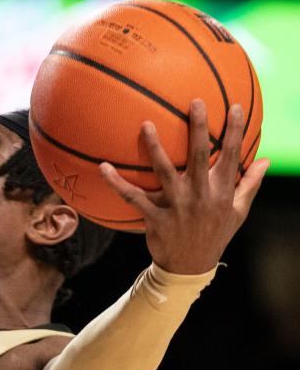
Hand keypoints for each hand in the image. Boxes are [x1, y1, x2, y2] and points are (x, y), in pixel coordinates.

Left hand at [99, 99, 268, 273]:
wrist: (190, 267)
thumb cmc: (214, 233)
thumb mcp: (238, 212)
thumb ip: (250, 184)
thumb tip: (266, 160)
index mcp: (221, 192)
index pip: (232, 156)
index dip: (236, 132)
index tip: (236, 107)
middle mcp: (200, 196)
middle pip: (199, 156)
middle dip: (199, 128)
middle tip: (195, 102)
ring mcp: (177, 206)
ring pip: (164, 172)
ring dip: (155, 148)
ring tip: (146, 124)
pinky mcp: (155, 217)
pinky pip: (133, 197)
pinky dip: (116, 183)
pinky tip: (103, 166)